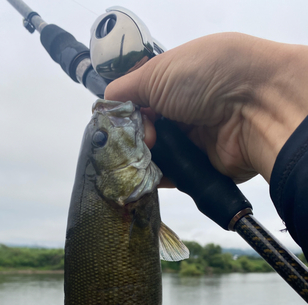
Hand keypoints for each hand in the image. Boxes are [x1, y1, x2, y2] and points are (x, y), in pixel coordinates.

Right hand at [105, 33, 307, 183]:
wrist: (255, 107)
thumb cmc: (207, 76)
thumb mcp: (156, 72)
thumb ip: (124, 90)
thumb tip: (103, 105)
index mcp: (174, 82)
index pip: (137, 101)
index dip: (124, 113)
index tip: (118, 122)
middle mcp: (182, 110)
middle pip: (143, 130)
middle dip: (132, 137)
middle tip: (137, 139)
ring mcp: (191, 139)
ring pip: (153, 154)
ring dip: (141, 158)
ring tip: (139, 157)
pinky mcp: (198, 167)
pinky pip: (169, 175)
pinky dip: (154, 177)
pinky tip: (141, 176)